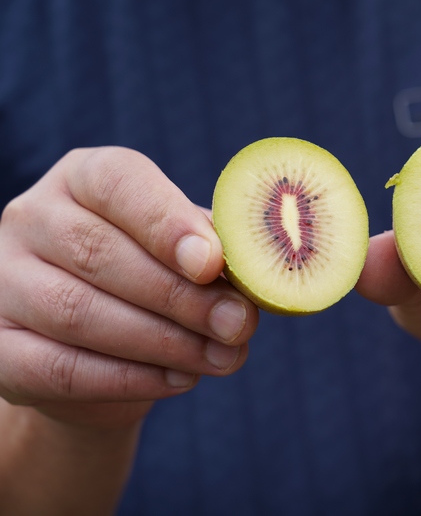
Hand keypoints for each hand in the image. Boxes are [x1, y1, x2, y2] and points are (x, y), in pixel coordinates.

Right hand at [0, 147, 258, 428]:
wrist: (102, 350)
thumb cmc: (156, 282)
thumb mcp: (187, 254)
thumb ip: (214, 255)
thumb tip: (257, 273)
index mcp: (83, 179)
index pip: (117, 183)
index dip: (166, 222)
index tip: (211, 262)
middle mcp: (31, 218)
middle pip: (100, 254)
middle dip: (180, 296)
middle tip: (237, 323)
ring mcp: (3, 282)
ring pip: (79, 313)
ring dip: (163, 341)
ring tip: (224, 356)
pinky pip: (61, 368)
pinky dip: (129, 379)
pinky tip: (182, 379)